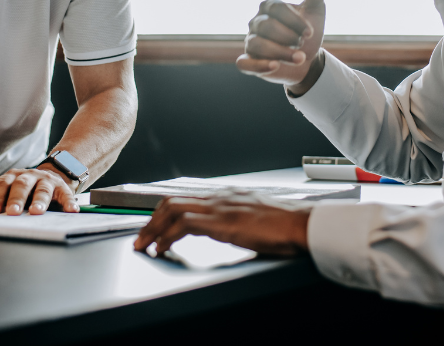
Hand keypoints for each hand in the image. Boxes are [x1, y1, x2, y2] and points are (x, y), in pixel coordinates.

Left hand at [0, 166, 79, 215]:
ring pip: (42, 189)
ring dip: (40, 201)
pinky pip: (66, 194)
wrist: (52, 176)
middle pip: (21, 185)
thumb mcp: (4, 188)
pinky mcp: (62, 188)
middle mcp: (29, 177)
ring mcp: (46, 181)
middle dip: (16, 199)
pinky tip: (71, 210)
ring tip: (36, 212)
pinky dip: (69, 202)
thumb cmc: (23, 188)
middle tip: (12, 212)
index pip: (1, 184)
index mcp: (12, 177)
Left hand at [133, 193, 311, 256]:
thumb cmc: (287, 225)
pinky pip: (184, 224)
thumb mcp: (256, 218)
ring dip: (153, 228)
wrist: (302, 223)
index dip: (165, 212)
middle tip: (141, 237)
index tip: (154, 227)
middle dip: (151, 220)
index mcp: (227, 195)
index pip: (186, 198)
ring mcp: (219, 207)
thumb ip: (239, 220)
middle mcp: (219, 196)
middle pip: (172, 200)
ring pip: (172, 209)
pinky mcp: (221, 221)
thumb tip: (231, 229)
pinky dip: (167, 236)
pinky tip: (162, 248)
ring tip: (144, 244)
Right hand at [236, 0, 326, 91]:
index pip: (276, 8)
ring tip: (299, 59)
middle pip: (266, 26)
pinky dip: (258, 65)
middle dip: (287, 37)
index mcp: (269, 6)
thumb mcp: (315, 12)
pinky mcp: (249, 61)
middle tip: (302, 44)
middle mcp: (256, 22)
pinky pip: (244, 64)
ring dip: (280, 52)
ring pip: (256, 45)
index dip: (294, 21)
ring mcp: (251, 42)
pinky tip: (274, 66)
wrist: (307, 61)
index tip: (310, 33)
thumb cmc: (307, 34)